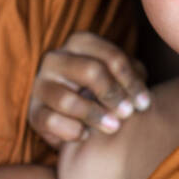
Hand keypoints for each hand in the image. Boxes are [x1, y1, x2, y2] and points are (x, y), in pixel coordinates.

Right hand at [28, 31, 149, 146]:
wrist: (76, 117)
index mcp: (80, 43)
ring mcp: (41, 85)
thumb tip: (140, 97)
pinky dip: (71, 130)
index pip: (111, 56)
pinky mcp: (33, 112)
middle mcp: (56, 58)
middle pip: (91, 71)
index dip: (131, 81)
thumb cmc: (104, 90)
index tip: (144, 103)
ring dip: (95, 115)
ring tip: (113, 127)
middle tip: (128, 113)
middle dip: (113, 94)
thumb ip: (133, 78)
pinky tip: (85, 135)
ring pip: (67, 99)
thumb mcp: (121, 78)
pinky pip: (51, 121)